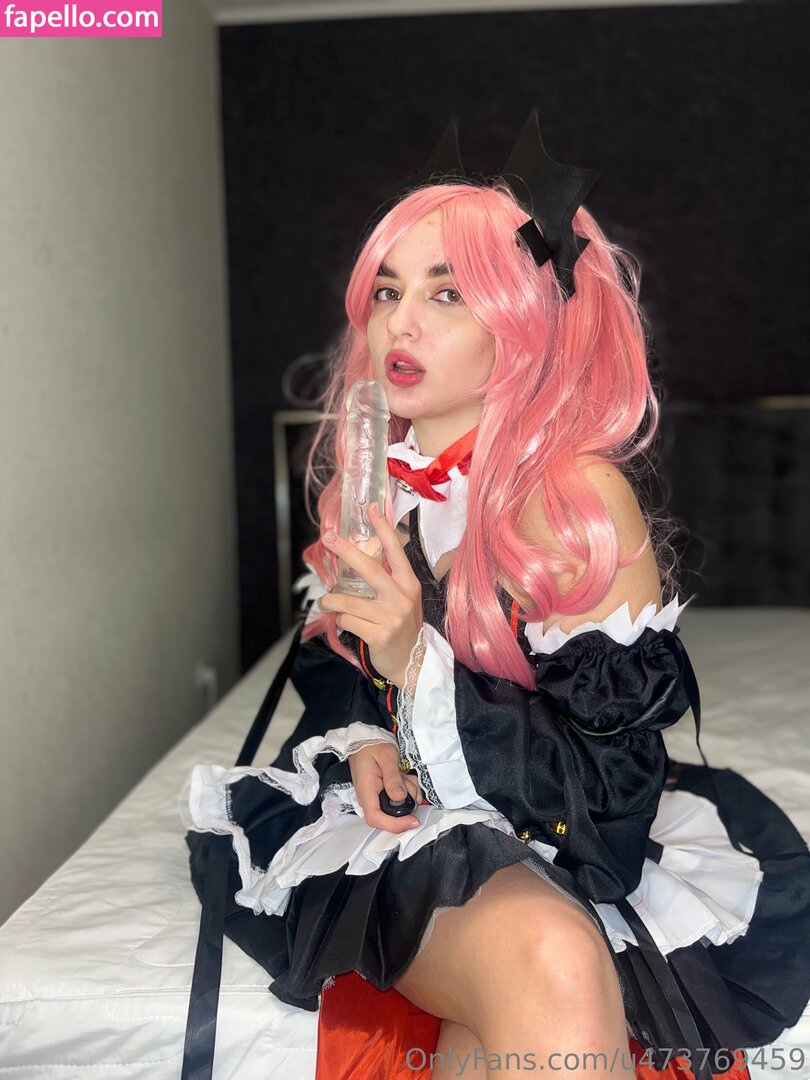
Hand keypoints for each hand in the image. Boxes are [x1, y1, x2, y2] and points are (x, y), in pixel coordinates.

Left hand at [318, 502, 422, 688]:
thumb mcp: (403, 598)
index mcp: (409, 584)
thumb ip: (387, 580)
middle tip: (329, 539)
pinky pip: (348, 620)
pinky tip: (342, 621)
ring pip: (349, 600)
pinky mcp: (378, 635)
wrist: (413, 662)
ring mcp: (391, 617)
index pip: (395, 551)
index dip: (383, 529)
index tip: (372, 508)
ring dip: (331, 601)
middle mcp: (402, 597)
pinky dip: (340, 619)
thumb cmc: (403, 625)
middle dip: (347, 551)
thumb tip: (358, 555)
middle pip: (370, 569)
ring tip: (325, 602)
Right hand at [349, 743, 422, 832]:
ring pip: (399, 808)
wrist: (364, 742)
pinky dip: (408, 790)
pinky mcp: (384, 796)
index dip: (395, 825)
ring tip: (405, 776)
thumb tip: (399, 797)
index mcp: (366, 791)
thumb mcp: (386, 756)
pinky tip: (404, 778)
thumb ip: (393, 777)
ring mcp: (377, 799)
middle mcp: (370, 799)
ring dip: (409, 793)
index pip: (376, 818)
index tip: (413, 821)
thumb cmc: (372, 747)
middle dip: (408, 803)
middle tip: (409, 783)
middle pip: (391, 816)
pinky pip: (400, 800)